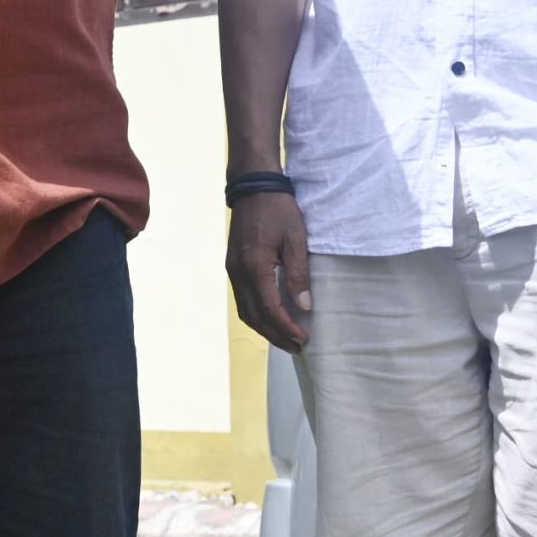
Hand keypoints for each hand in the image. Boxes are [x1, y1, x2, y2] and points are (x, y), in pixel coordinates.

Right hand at [227, 190, 312, 350]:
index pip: (269, 307)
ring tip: (285, 338)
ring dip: (265, 328)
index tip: (304, 338)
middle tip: (296, 347)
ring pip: (246, 311)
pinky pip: (243, 300)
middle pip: (254, 316)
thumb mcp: (296, 239)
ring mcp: (232, 271)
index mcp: (254, 266)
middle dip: (275, 334)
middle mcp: (238, 273)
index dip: (286, 326)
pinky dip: (257, 314)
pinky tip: (271, 318)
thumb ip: (298, 274)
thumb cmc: (279, 209)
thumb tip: (304, 305)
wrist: (252, 189)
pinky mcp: (233, 268)